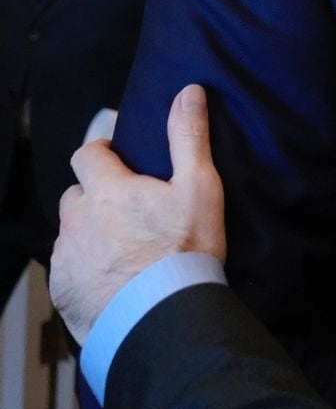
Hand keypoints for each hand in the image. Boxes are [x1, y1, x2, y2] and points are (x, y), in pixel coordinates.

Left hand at [50, 84, 226, 342]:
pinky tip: (113, 279)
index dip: (100, 153)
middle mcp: (78, 219)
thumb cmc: (184, 250)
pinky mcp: (63, 290)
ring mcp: (67, 257)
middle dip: (95, 196)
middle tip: (127, 210)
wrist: (161, 315)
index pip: (87, 155)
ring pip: (71, 233)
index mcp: (107, 190)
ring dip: (90, 233)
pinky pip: (69, 270)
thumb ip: (189, 137)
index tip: (117, 160)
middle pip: (76, 196)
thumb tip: (188, 92)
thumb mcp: (199, 187)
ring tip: (124, 249)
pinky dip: (86, 268)